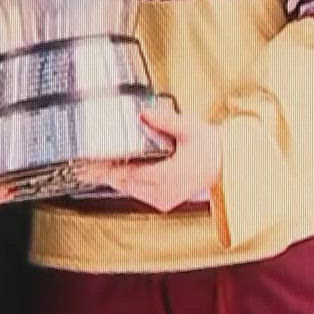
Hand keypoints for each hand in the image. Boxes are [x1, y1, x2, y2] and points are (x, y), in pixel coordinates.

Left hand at [78, 106, 221, 212]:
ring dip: (115, 178)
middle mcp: (162, 192)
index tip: (89, 165)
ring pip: (130, 190)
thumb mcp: (190, 128)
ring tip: (98, 167)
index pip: (127, 175)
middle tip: (85, 164)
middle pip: (124, 184)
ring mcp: (163, 198)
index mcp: (167, 177)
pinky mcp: (165, 200)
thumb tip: (144, 113)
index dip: (106, 170)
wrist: (227, 165)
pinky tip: (119, 172)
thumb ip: (165, 120)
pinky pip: (139, 192)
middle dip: (105, 173)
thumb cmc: (212, 149)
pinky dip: (127, 182)